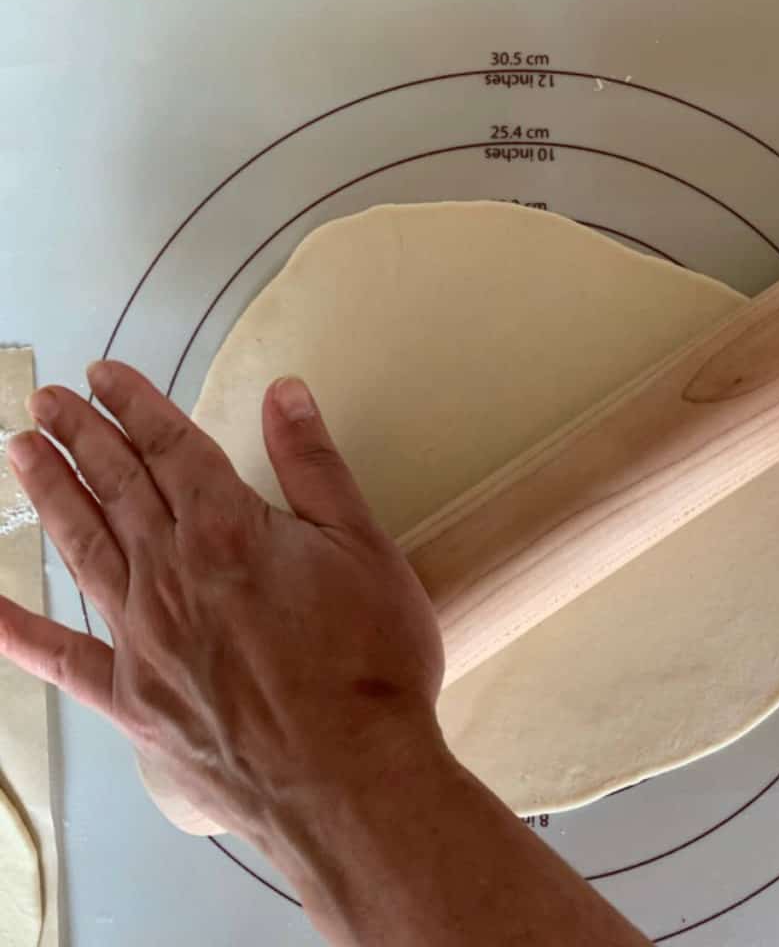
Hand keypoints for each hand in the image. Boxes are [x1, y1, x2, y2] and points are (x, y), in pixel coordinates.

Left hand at [0, 363, 652, 946]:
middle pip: (118, 487)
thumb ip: (316, 466)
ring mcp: (143, 637)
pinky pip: (61, 658)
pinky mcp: (133, 699)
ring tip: (20, 453)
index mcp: (226, 530)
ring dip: (51, 495)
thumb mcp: (364, 547)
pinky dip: (16, 632)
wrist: (349, 777)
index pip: (171, 447)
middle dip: (82, 437)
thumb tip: (285, 392)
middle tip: (47, 401)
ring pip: (84, 547)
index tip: (103, 375)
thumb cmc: (369, 660)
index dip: (136, 405)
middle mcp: (170, 573)